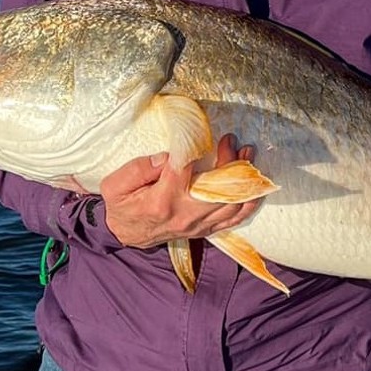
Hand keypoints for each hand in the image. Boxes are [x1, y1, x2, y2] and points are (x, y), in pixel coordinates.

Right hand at [99, 134, 261, 248]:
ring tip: (247, 155)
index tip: (207, 135)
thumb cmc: (121, 205)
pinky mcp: (205, 229)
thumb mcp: (114, 184)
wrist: (124, 235)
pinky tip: (255, 185)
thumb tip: (167, 156)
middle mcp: (185, 215)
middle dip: (230, 162)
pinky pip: (234, 218)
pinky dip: (249, 202)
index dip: (199, 150)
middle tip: (232, 141)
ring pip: (233, 204)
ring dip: (245, 179)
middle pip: (219, 188)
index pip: (186, 171)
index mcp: (162, 200)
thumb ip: (138, 168)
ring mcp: (198, 225)